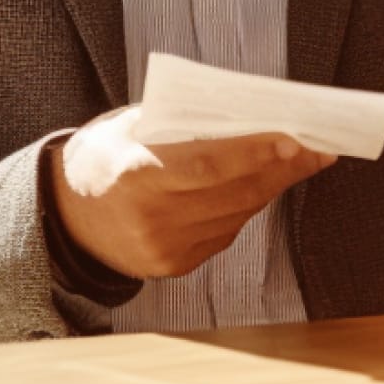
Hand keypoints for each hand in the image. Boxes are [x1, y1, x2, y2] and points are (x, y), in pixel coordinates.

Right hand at [51, 107, 333, 280]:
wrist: (64, 216)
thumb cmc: (105, 156)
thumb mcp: (132, 127)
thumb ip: (185, 124)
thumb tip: (254, 116)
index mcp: (134, 175)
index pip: (208, 165)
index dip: (255, 154)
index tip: (297, 139)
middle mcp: (150, 220)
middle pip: (233, 193)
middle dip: (282, 168)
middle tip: (319, 146)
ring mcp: (162, 250)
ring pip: (237, 214)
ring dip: (271, 185)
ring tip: (301, 159)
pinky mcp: (173, 267)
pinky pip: (225, 232)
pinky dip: (246, 206)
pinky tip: (263, 184)